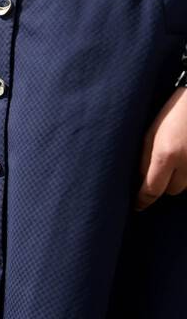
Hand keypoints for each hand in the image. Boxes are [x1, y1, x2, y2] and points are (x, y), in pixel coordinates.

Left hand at [136, 87, 186, 210]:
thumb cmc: (173, 112)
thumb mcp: (150, 133)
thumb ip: (144, 159)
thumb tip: (140, 180)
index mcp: (166, 155)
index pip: (151, 190)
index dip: (142, 201)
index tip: (136, 206)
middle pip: (172, 190)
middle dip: (162, 185)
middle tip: (156, 172)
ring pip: (186, 184)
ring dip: (177, 178)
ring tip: (173, 160)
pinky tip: (183, 156)